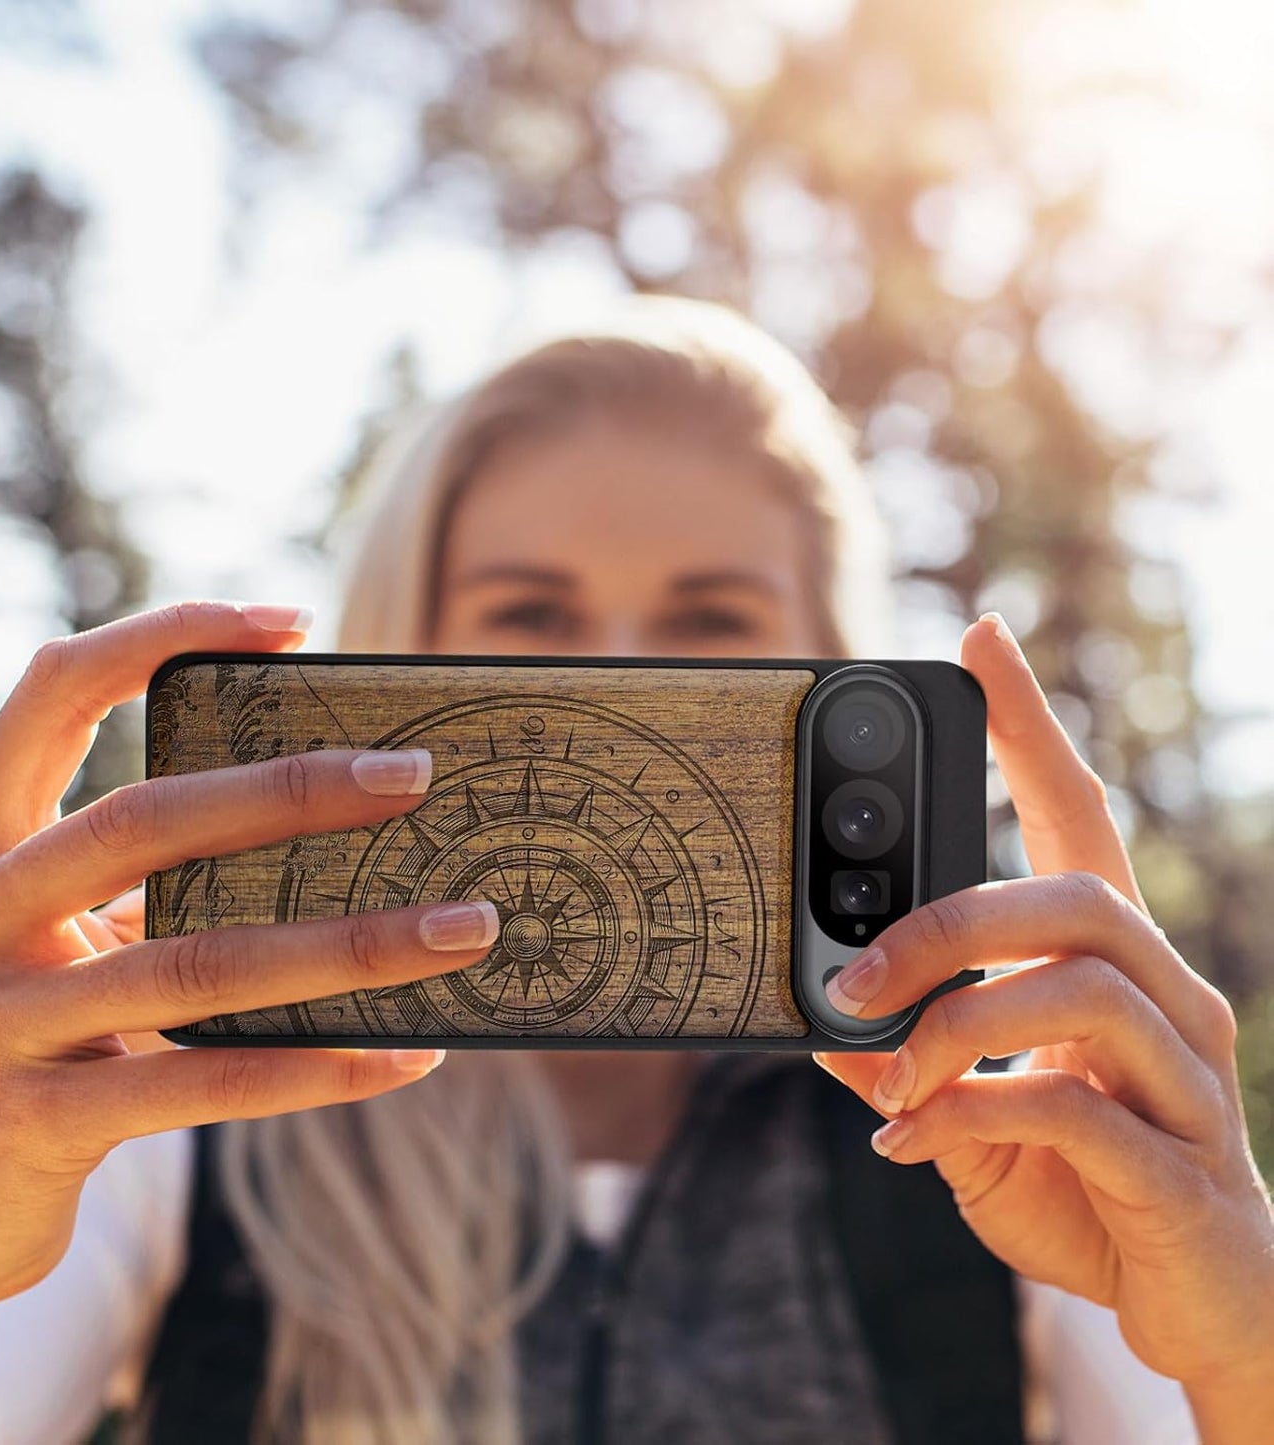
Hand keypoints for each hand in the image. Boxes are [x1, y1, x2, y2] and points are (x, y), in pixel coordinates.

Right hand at [0, 601, 500, 1319]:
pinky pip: (204, 1083)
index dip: (166, 635)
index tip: (294, 621)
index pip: (53, 691)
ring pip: (194, 964)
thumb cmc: (29, 1039)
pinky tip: (407, 1054)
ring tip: (462, 928)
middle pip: (141, 820)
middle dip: (289, 790)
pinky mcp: (31, 1127)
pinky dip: (318, 1067)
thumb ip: (149, 880)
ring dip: (348, 944)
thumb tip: (340, 825)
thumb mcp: (60, 939)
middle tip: (414, 775)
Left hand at [812, 613, 1273, 1403]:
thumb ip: (909, 1061)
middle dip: (946, 923)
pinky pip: (1075, 1110)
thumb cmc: (1085, 1187)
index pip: (1078, 815)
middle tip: (850, 973)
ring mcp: (1189, 1080)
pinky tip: (913, 1142)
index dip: (1032, 725)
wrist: (1200, 1309)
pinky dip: (970, 1114)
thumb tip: (822, 1023)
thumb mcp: (971, 1112)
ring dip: (953, 1024)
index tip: (980, 639)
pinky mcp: (1184, 1168)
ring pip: (1081, 989)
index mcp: (1113, 964)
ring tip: (886, 1074)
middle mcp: (1169, 998)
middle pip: (1076, 897)